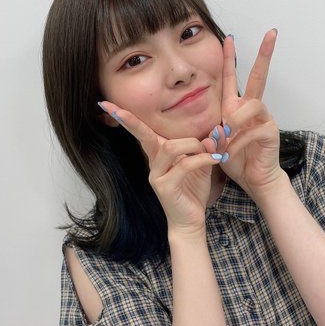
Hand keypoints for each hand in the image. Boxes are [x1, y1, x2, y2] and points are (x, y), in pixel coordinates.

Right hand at [98, 101, 220, 234]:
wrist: (191, 221)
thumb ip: (208, 147)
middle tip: (116, 110)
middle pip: (144, 136)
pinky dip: (201, 159)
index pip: (142, 133)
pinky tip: (215, 159)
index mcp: (159, 156)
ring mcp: (157, 176)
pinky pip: (183, 165)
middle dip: (131, 122)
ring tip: (208, 149)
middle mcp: (153, 164)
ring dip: (192, 144)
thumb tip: (217, 131)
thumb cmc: (193, 192)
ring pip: (168, 148)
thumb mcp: (203, 165)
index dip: (127, 119)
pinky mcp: (165, 188)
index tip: (107, 104)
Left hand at [213, 30, 284, 198]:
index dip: (230, 57)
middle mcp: (252, 109)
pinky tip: (230, 154)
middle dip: (265, 54)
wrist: (254, 180)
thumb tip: (214, 132)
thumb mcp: (217, 145)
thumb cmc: (236, 160)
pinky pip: (252, 130)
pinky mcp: (270, 132)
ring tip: (225, 139)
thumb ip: (213, 134)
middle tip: (271, 33)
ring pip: (252, 105)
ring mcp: (264, 119)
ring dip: (235, 122)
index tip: (229, 37)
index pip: (233, 77)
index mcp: (236, 107)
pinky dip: (238, 143)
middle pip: (260, 75)